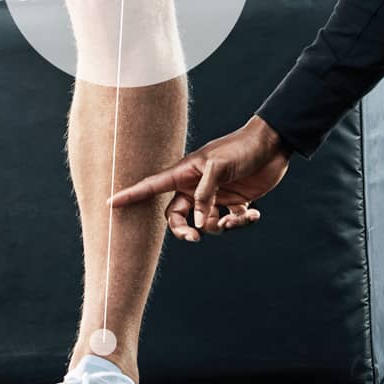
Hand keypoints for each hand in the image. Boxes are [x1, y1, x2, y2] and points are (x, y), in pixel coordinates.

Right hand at [108, 116, 291, 241]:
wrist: (273, 145)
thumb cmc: (241, 148)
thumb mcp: (219, 167)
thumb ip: (205, 194)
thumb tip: (198, 224)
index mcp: (185, 173)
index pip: (152, 186)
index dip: (131, 195)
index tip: (111, 204)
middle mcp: (196, 187)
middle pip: (178, 217)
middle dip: (184, 231)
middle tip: (195, 238)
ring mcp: (215, 196)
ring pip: (206, 224)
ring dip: (222, 227)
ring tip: (240, 218)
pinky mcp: (234, 202)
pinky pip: (230, 222)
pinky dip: (241, 222)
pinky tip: (253, 215)